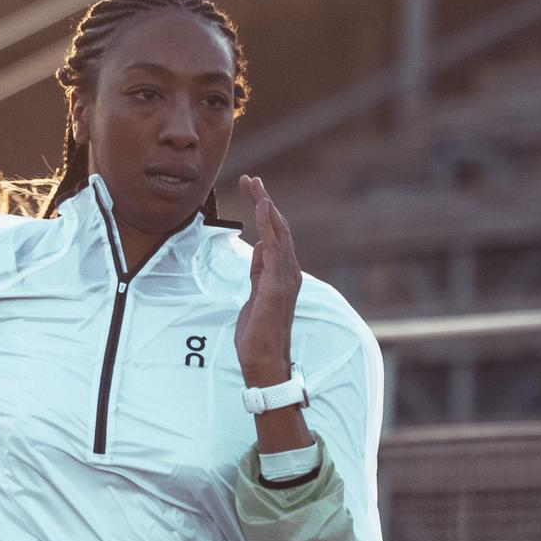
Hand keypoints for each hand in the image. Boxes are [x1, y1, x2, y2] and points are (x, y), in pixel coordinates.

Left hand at [233, 174, 299, 390]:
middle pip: (278, 228)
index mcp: (282, 273)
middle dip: (265, 202)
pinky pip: (275, 248)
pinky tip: (263, 208)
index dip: (264, 212)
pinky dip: (269, 226)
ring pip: (279, 233)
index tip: (252, 191)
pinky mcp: (277, 285)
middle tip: (251, 180)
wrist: (263, 361)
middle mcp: (289, 271)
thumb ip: (259, 271)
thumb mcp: (255, 294)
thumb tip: (261, 247)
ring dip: (266, 207)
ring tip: (255, 186)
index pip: (275, 235)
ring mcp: (286, 278)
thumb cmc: (258, 333)